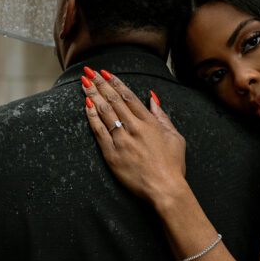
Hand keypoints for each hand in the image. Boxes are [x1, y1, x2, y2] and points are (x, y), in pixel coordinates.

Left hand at [83, 69, 186, 207]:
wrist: (165, 188)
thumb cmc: (173, 165)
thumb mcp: (175, 136)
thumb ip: (162, 116)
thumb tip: (152, 98)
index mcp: (149, 122)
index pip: (128, 96)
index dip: (115, 82)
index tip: (105, 73)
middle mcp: (134, 128)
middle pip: (113, 100)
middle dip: (100, 84)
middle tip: (89, 72)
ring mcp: (121, 141)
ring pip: (104, 112)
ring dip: (93, 95)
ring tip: (85, 83)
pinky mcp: (112, 154)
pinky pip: (99, 131)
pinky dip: (92, 117)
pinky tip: (86, 105)